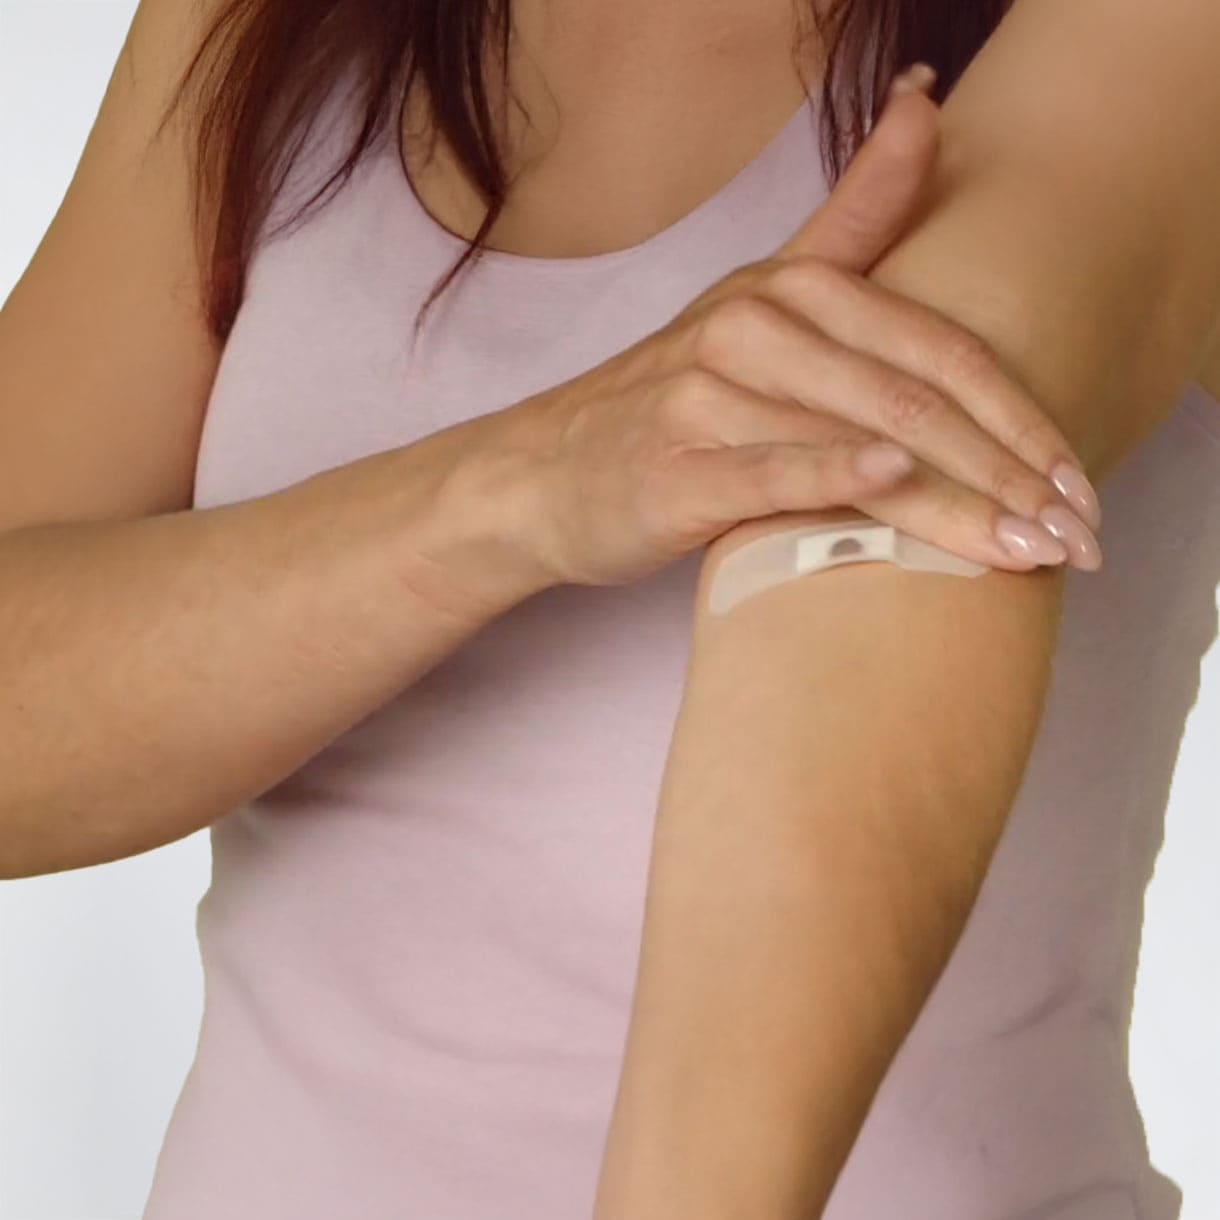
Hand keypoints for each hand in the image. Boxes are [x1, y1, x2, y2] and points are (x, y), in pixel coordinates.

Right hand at [490, 64, 1101, 589]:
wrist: (544, 473)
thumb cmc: (667, 403)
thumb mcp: (758, 301)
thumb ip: (850, 219)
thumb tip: (926, 107)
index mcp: (788, 289)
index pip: (937, 347)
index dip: (1020, 414)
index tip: (1077, 481)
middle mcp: (752, 326)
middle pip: (913, 397)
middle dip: (1008, 472)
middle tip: (1074, 534)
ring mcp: (708, 393)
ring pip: (859, 439)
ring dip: (954, 501)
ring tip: (1024, 550)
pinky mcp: (674, 464)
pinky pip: (767, 465)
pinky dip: (831, 470)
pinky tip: (893, 482)